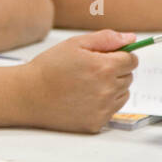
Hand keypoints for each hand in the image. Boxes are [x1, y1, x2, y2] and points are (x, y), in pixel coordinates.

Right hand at [23, 30, 137, 132]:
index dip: (122, 55)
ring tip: (88, 84)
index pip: (132, 60)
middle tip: (92, 70)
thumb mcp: (76, 44)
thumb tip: (131, 38)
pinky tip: (84, 98)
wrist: (28, 95)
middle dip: (116, 71)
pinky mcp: (96, 123)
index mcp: (104, 68)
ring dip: (113, 88)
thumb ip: (106, 39)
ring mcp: (102, 109)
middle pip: (129, 77)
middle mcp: (107, 90)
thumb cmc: (49, 67)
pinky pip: (112, 110)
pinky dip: (104, 104)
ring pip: (123, 94)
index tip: (109, 56)